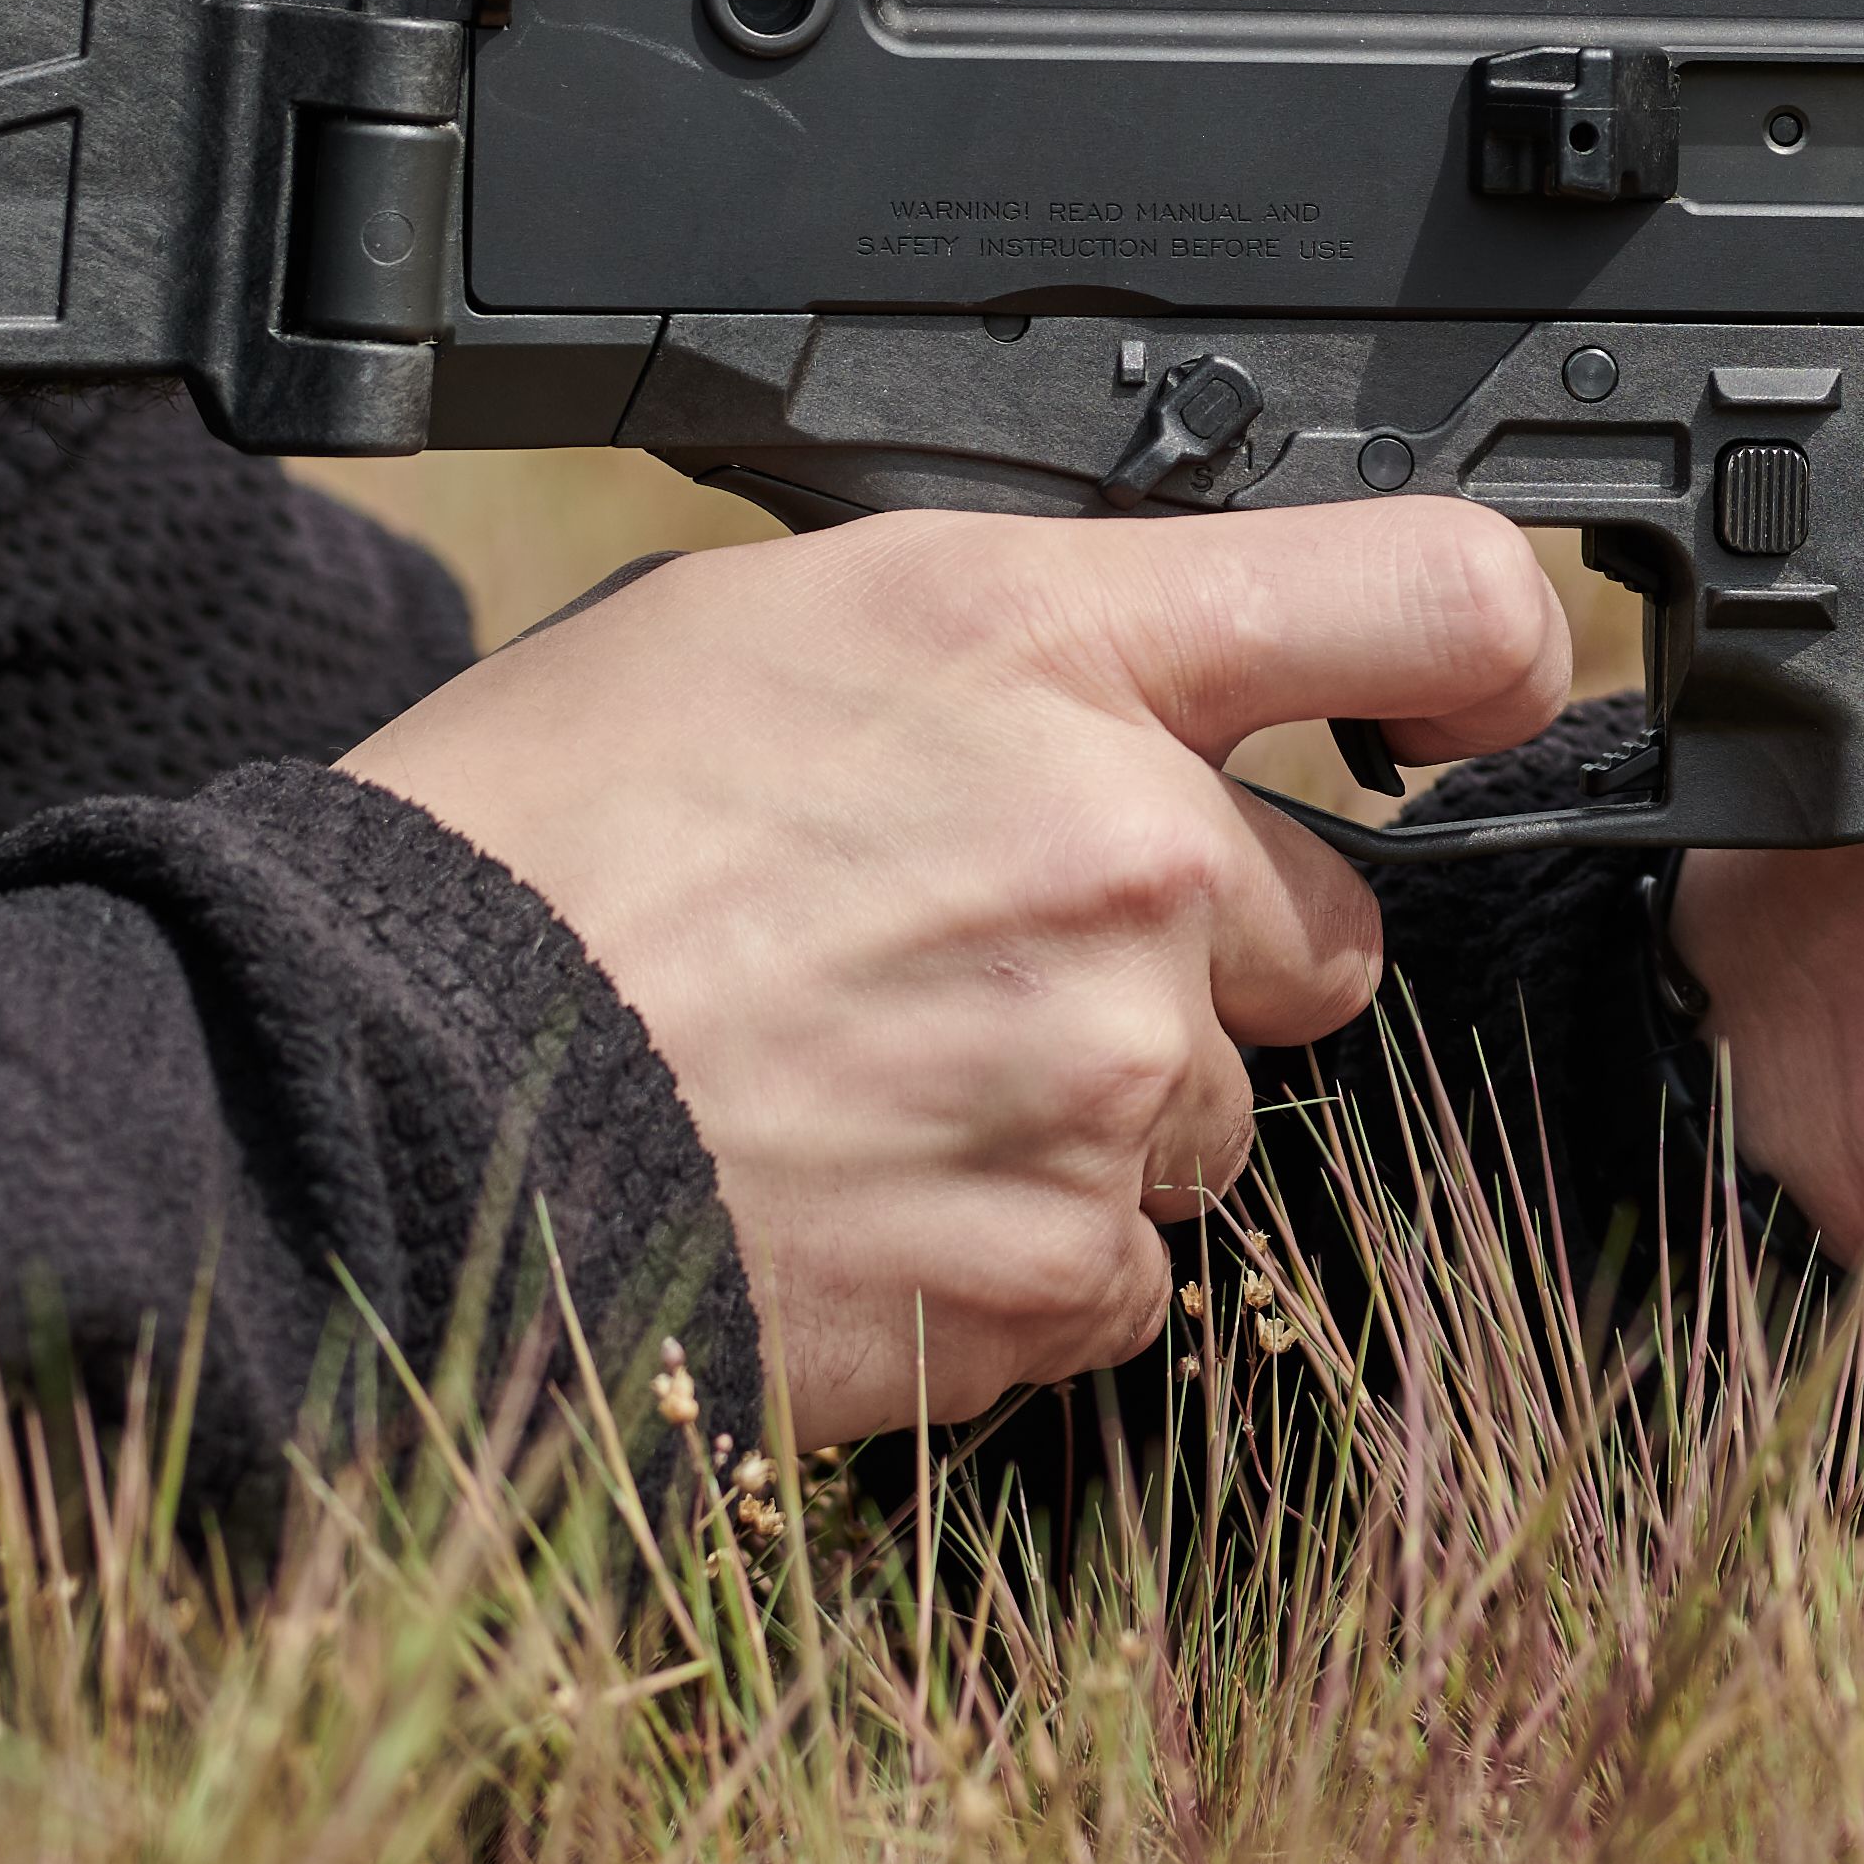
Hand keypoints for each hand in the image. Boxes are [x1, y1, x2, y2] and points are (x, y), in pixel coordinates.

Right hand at [335, 497, 1562, 1432]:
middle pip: (1320, 921)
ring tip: (869, 1077)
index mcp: (1050, 645)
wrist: (374, 1092)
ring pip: (1209, 1107)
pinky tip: (863, 1194)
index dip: (1489, 642)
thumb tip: (1141, 688)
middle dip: (1193, 946)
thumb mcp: (775, 619)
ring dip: (1090, 1110)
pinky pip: (1126, 1272)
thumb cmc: (538, 836)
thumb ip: (1019, 643)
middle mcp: (1125, 851)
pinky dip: (1019, 1256)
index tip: (1483, 692)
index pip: (1419, 590)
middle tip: (970, 950)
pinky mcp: (1050, 1269)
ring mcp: (1102, 1075)